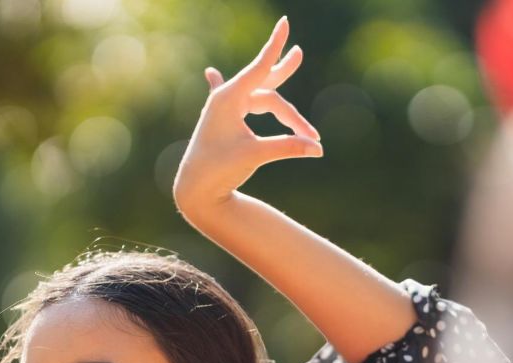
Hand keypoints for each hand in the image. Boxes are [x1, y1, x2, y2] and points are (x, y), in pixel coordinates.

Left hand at [172, 16, 322, 220]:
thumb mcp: (256, 156)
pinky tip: (210, 73)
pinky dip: (220, 84)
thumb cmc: (220, 170)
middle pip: (265, 83)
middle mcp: (226, 99)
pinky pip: (226, 98)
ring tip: (296, 90)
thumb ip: (287, 147)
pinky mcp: (220, 123)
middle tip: (298, 52)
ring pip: (260, 99)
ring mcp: (222, 111)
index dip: (276, 47)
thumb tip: (318, 148)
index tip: (285, 23)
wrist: (194, 190)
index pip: (261, 67)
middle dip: (283, 69)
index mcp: (230, 98)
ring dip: (281, 107)